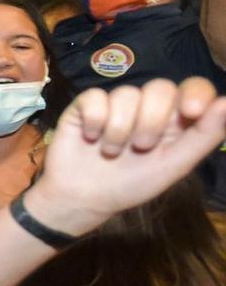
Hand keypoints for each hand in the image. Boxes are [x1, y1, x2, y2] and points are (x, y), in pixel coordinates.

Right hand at [23, 78, 225, 235]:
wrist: (82, 198)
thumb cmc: (132, 184)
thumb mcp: (174, 166)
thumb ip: (204, 136)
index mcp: (175, 119)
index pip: (193, 88)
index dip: (194, 93)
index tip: (191, 112)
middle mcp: (147, 106)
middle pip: (160, 87)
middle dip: (151, 120)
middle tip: (141, 147)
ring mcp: (116, 103)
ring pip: (126, 94)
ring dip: (119, 129)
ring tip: (110, 151)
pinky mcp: (86, 105)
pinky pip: (95, 97)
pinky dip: (95, 120)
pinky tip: (91, 138)